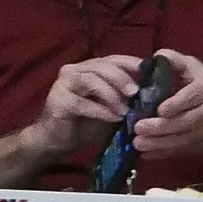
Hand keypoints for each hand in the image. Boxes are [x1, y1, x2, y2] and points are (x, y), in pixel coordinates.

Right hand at [21, 55, 142, 155]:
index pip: (110, 59)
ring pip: (91, 80)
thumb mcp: (109, 108)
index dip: (128, 62)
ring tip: (125, 109)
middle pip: (100, 66)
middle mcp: (73, 71)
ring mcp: (63, 84)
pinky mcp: (57, 101)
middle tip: (135, 92)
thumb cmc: (84, 124)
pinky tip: (113, 118)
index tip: (146, 70)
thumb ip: (122, 97)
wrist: (56, 142)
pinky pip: (82, 103)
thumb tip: (147, 92)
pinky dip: (101, 110)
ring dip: (111, 94)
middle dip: (121, 78)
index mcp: (86, 68)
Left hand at [132, 49, 202, 159]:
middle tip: (138, 128)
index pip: (192, 97)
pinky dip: (162, 154)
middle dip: (160, 127)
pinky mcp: (201, 148)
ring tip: (138, 143)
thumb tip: (156, 56)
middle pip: (184, 122)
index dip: (177, 104)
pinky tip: (146, 154)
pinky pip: (181, 152)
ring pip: (182, 140)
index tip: (160, 109)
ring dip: (158, 143)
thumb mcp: (199, 70)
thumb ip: (177, 61)